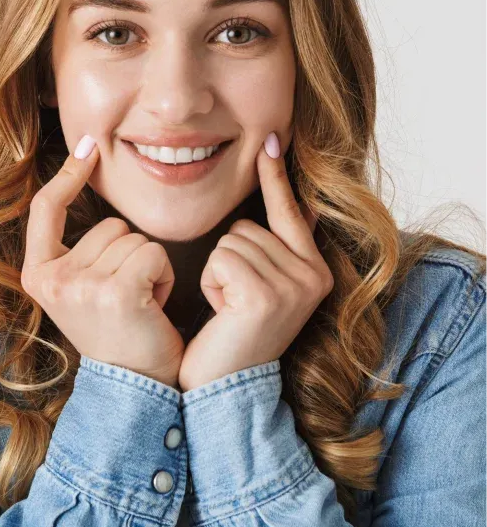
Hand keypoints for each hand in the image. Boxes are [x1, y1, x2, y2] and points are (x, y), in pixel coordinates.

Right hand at [21, 135, 184, 387]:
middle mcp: (51, 279)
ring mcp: (80, 286)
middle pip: (108, 225)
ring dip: (148, 265)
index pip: (46, 209)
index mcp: (38, 275)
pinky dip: (163, 274)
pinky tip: (154, 304)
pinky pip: (152, 252)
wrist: (135, 387)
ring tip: (139, 303)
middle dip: (129, 253)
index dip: (68, 175)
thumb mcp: (81, 289)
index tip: (90, 146)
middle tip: (127, 296)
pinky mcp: (114, 292)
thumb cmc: (116, 332)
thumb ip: (77, 250)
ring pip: (134, 238)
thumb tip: (86, 179)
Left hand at [177, 133, 333, 391]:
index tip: (270, 138)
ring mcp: (294, 286)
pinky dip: (209, 283)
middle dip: (227, 258)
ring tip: (229, 308)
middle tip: (234, 301)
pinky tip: (223, 312)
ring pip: (231, 241)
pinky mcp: (266, 296)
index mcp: (316, 272)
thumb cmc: (233, 334)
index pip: (291, 214)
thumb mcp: (259, 288)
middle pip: (247, 227)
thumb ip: (270, 248)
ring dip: (217, 272)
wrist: (225, 389)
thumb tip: (281, 199)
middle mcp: (314, 277)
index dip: (276, 178)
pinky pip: (221, 259)